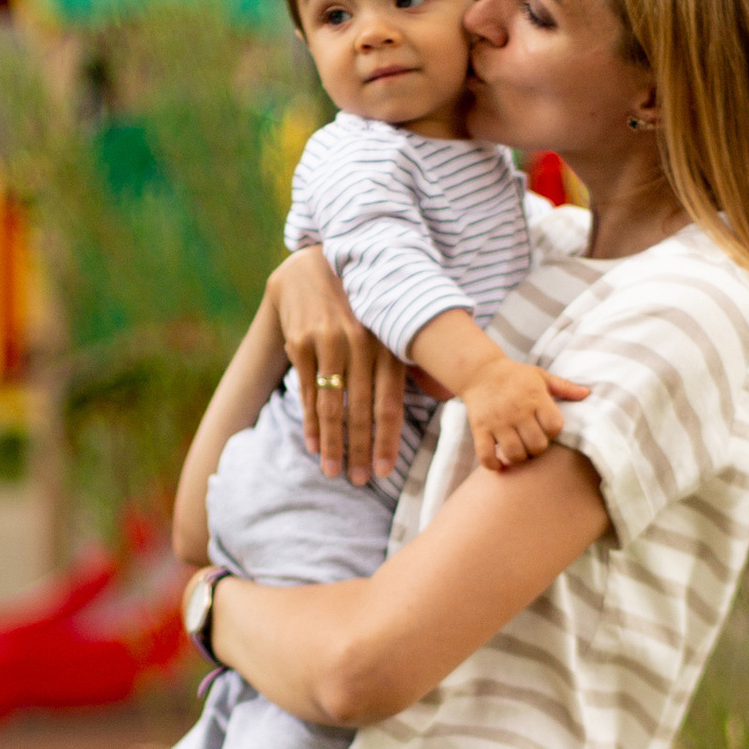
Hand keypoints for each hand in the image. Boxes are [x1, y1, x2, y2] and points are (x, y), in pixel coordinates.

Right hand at [270, 250, 405, 483]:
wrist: (316, 268)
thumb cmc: (362, 305)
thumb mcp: (392, 326)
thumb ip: (414, 361)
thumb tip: (447, 395)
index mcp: (388, 344)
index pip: (390, 403)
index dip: (387, 440)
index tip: (383, 471)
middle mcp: (361, 344)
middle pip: (361, 410)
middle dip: (359, 450)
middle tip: (359, 480)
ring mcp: (328, 343)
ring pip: (331, 405)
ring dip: (333, 443)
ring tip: (333, 471)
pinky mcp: (301, 343)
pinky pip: (307, 392)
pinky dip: (310, 422)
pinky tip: (314, 444)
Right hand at [459, 351, 574, 472]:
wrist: (479, 371)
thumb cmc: (515, 375)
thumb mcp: (540, 376)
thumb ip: (564, 387)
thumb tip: (587, 393)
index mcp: (535, 398)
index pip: (554, 427)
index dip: (553, 433)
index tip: (546, 429)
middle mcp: (517, 411)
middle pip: (537, 445)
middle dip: (537, 449)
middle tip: (532, 443)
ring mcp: (497, 421)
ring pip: (514, 454)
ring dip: (519, 458)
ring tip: (518, 451)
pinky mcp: (480, 428)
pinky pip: (486, 455)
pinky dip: (493, 465)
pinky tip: (499, 464)